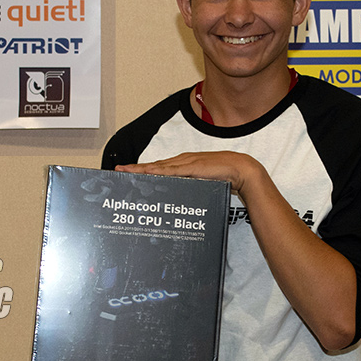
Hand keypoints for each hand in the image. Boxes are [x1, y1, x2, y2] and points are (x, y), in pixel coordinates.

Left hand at [116, 151, 261, 194]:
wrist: (241, 170)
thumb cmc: (225, 176)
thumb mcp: (204, 184)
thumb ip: (192, 188)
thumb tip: (182, 199)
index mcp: (184, 164)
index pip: (159, 167)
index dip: (143, 170)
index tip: (129, 174)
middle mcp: (182, 161)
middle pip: (154, 166)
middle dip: (135, 169)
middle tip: (118, 170)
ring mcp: (186, 162)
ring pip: (157, 166)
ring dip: (141, 169)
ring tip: (125, 172)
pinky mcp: (191, 166)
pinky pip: (170, 170)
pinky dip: (156, 171)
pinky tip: (145, 173)